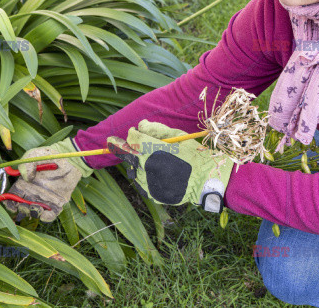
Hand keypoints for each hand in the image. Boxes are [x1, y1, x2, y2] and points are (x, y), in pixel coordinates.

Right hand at [3, 138, 92, 221]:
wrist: (70, 159)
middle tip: (25, 206)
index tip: (11, 205)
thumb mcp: (34, 155)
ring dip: (33, 213)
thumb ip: (26, 165)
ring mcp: (45, 199)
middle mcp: (33, 193)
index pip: (13, 196)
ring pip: (35, 213)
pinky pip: (51, 215)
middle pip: (22, 207)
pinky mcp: (57, 202)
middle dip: (21, 210)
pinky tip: (45, 213)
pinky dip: (47, 217)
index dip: (9, 203)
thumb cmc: (50, 156)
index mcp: (24, 184)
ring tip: (36, 207)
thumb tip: (27, 178)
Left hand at [107, 120, 233, 212]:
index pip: (132, 138)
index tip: (131, 132)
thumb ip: (156, 129)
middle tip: (112, 142)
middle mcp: (147, 165)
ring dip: (136, 163)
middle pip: (127, 154)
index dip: (131, 133)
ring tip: (146, 160)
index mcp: (152, 149)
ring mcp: (148, 181)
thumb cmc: (194, 154)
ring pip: (134, 169)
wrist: (206, 180)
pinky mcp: (152, 193)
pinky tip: (154, 174)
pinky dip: (144, 176)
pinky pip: (142, 183)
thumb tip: (140, 125)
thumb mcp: (178, 136)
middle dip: (121, 147)